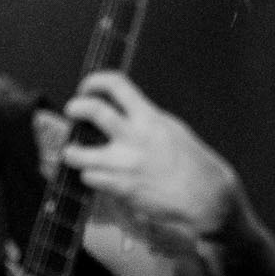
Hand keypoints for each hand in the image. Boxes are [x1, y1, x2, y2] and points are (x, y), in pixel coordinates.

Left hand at [59, 71, 239, 244]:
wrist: (202, 194)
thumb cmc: (191, 161)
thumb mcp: (170, 128)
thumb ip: (145, 120)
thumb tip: (124, 115)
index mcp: (149, 117)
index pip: (117, 86)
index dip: (95, 81)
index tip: (87, 86)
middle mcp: (134, 137)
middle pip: (94, 111)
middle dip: (76, 107)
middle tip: (71, 109)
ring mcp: (124, 164)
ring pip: (80, 154)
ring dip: (73, 152)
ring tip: (72, 151)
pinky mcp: (120, 189)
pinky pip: (91, 179)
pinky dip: (89, 176)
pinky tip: (95, 175)